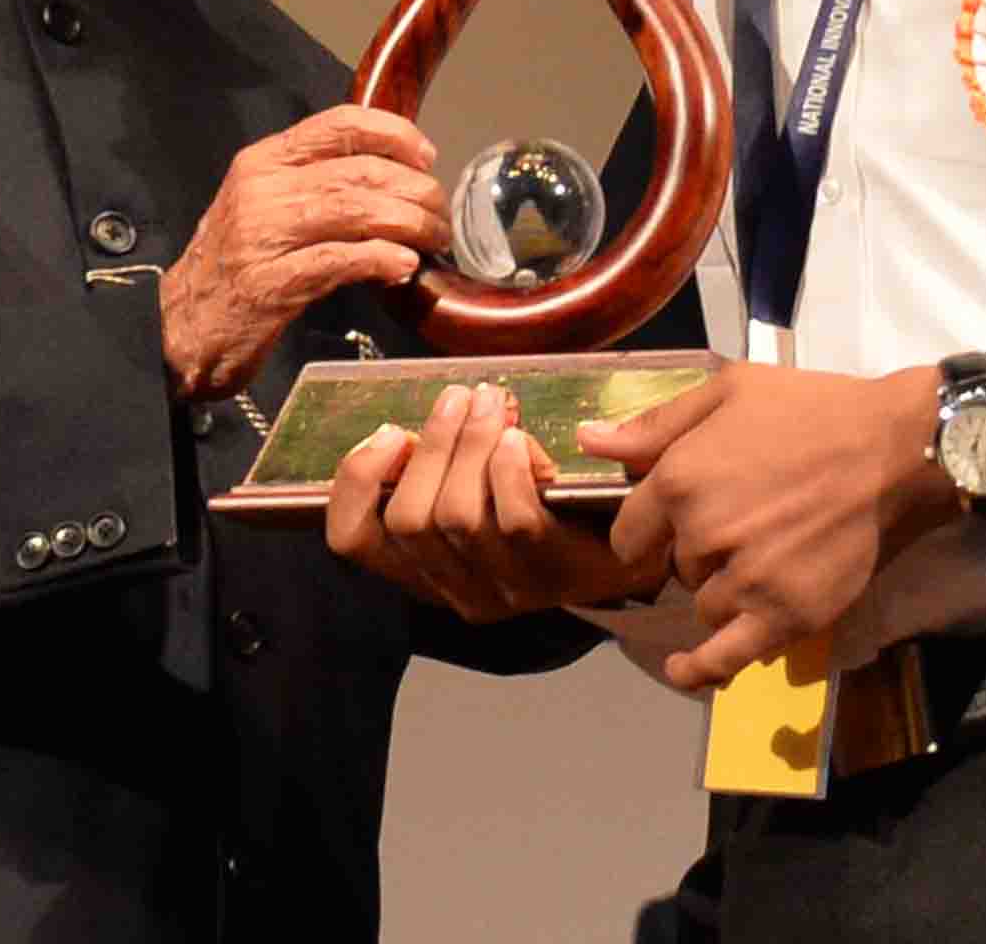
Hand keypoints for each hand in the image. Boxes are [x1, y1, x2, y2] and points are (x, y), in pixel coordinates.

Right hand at [159, 107, 447, 399]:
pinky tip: (403, 268)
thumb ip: (317, 188)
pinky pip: (338, 261)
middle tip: (440, 217)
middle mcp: (261, 188)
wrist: (180, 328)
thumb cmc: (234, 268)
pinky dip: (379, 260)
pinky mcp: (269, 284)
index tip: (427, 157)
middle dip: (415, 191)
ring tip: (432, 241)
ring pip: (354, 210)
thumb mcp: (267, 209)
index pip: (338, 124)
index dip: (393, 133)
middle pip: (358, 171)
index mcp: (263, 161)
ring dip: (408, 225)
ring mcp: (262, 235)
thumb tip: (396, 184)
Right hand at [322, 381, 649, 623]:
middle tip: (458, 395)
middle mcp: (455, 589)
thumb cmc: (542, 509)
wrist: (633, 551)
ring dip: (469, 444)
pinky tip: (520, 439)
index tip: (387, 432)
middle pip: (408, 520)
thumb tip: (402, 433)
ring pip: (458, 515)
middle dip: (430, 445)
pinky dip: (510, 469)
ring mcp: (505, 589)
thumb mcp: (475, 494)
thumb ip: (434, 472)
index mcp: (422, 569)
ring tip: (492, 402)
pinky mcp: (553, 575)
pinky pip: (515, 519)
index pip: (353, 540)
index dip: (354, 482)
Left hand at [592, 362, 958, 691]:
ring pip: (703, 604)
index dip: (645, 532)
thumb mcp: (725, 392)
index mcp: (679, 481)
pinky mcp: (786, 616)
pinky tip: (684, 671)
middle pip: (675, 566)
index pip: (630, 532)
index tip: (666, 527)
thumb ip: (653, 425)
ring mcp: (745, 581)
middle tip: (742, 524)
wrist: (892, 450)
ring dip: (720, 589)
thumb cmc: (809, 410)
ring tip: (762, 559)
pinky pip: (728, 655)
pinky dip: (702, 669)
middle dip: (696, 552)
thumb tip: (586, 442)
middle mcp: (703, 536)